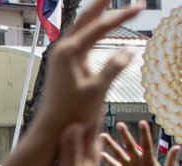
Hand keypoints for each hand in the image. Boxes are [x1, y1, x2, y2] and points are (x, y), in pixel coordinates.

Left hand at [36, 1, 141, 133]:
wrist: (51, 128)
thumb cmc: (71, 112)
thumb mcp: (97, 90)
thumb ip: (113, 68)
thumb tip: (130, 50)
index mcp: (69, 53)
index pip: (99, 27)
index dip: (121, 16)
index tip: (140, 6)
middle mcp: (62, 51)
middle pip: (85, 19)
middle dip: (102, 5)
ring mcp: (61, 57)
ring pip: (80, 28)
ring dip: (95, 15)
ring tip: (108, 2)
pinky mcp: (63, 65)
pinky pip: (79, 41)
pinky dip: (91, 31)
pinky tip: (97, 29)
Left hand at [101, 121, 180, 165]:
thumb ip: (172, 159)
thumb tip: (178, 147)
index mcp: (149, 162)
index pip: (147, 144)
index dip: (145, 133)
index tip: (142, 122)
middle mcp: (136, 164)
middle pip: (130, 146)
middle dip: (125, 134)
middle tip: (119, 124)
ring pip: (118, 154)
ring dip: (110, 144)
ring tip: (102, 135)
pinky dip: (106, 160)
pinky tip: (99, 153)